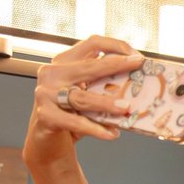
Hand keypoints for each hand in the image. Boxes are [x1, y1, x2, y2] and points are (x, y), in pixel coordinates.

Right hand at [24, 36, 143, 164]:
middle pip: (89, 66)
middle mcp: (53, 73)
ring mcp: (46, 94)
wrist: (47, 140)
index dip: (116, 46)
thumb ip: (103, 84)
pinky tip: (111, 134)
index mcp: (65, 62)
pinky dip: (95, 129)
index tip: (137, 56)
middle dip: (117, 66)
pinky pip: (75, 122)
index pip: (93, 43)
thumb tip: (137, 85)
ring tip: (126, 108)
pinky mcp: (45, 115)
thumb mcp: (86, 93)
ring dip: (107, 103)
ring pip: (82, 97)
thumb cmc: (70, 113)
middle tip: (138, 68)